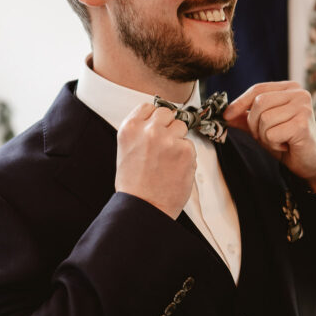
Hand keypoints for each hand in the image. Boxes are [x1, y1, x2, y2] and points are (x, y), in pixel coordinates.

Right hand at [115, 102, 195, 219]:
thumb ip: (139, 132)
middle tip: (164, 145)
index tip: (155, 128)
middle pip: (167, 113)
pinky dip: (186, 157)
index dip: (154, 118)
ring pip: (181, 127)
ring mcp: (169, 139)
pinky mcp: (185, 151)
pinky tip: (175, 169)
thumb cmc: (134, 185)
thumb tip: (155, 120)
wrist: (144, 207)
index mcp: (130, 128)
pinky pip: (190, 145)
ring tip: (168, 160)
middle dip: (168, 126)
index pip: (148, 107)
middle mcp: (149, 130)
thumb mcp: (125, 150)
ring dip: (178, 140)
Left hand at [223, 81, 315, 190]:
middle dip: (254, 124)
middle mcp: (299, 94)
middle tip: (267, 135)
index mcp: (289, 88)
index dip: (239, 102)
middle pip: (259, 103)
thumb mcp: (262, 126)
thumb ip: (245, 117)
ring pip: (264, 119)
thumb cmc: (287, 141)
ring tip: (279, 139)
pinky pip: (272, 133)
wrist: (308, 162)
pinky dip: (274, 144)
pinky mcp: (302, 124)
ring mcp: (303, 107)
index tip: (226, 115)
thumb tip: (225, 113)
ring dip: (265, 136)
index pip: (258, 89)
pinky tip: (286, 145)